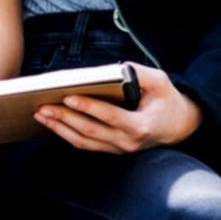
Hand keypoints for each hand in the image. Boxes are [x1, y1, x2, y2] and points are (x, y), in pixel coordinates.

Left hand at [35, 64, 202, 154]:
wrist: (179, 125)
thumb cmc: (167, 99)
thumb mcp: (159, 81)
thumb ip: (137, 72)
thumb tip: (110, 70)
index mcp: (141, 125)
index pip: (109, 117)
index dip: (88, 107)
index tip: (68, 96)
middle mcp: (128, 142)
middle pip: (90, 131)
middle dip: (64, 118)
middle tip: (43, 106)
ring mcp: (120, 149)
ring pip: (84, 142)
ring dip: (60, 129)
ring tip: (41, 114)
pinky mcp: (112, 150)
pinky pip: (86, 144)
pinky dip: (67, 134)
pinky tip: (52, 122)